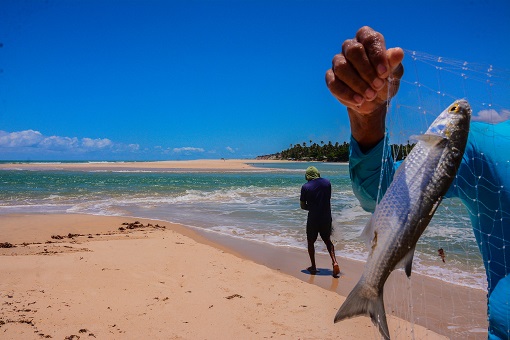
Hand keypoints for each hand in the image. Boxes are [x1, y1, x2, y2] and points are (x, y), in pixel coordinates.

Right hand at [325, 26, 403, 150]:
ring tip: (370, 95)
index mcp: (367, 40)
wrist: (373, 101)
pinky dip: (346, 93)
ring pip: (342, 68)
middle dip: (366, 70)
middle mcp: (351, 47)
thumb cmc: (384, 81)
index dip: (376, 54)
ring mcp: (338, 61)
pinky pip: (333, 83)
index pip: (369, 39)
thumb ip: (393, 63)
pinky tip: (358, 101)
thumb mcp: (393, 73)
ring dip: (357, 84)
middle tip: (378, 85)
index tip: (384, 72)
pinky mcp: (331, 77)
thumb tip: (398, 52)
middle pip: (353, 51)